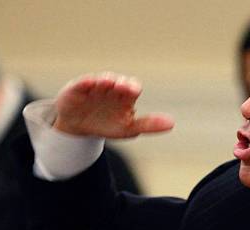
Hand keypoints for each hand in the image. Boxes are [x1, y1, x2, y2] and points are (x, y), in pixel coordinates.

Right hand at [54, 72, 173, 137]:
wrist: (80, 129)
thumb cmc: (108, 125)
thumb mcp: (129, 128)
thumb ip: (149, 125)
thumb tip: (172, 124)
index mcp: (125, 95)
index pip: (132, 87)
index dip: (132, 87)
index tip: (133, 91)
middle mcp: (111, 87)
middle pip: (117, 81)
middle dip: (119, 82)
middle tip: (122, 86)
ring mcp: (94, 87)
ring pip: (100, 80)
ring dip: (104, 80)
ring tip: (107, 82)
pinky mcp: (77, 88)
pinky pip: (82, 83)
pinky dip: (85, 82)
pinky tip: (88, 83)